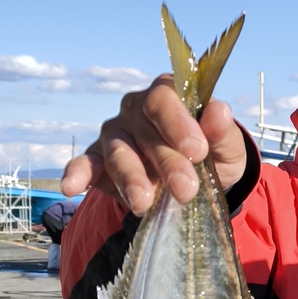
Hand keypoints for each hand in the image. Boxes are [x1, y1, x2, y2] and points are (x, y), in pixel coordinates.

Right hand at [60, 77, 246, 212]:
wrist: (195, 184)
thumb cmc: (210, 156)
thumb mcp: (226, 148)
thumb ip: (222, 132)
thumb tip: (218, 111)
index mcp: (167, 95)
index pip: (164, 98)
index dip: (178, 123)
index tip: (197, 151)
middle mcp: (135, 109)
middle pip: (144, 131)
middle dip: (166, 162)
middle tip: (185, 190)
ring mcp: (115, 134)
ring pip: (118, 152)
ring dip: (131, 178)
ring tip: (144, 203)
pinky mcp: (99, 160)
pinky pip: (85, 164)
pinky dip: (77, 174)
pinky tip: (71, 186)